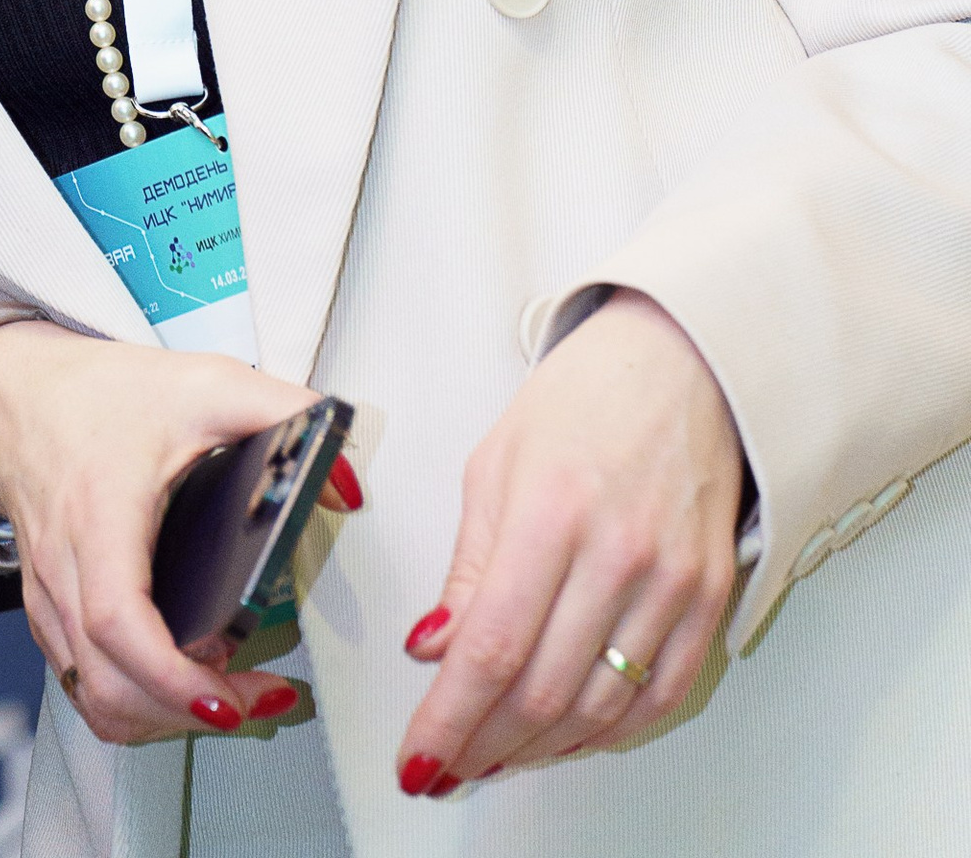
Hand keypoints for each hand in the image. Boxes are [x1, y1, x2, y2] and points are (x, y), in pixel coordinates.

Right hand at [0, 319, 347, 743]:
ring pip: (93, 696)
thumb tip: (347, 482)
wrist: (22, 389)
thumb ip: (285, 413)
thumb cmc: (103, 393)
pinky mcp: (48, 610)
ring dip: (160, 718)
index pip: (118, 622)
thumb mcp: (205, 383)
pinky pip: (82, 682)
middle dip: (186, 714)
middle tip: (259, 701)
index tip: (227, 697)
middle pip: (107, 682)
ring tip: (227, 700)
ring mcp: (49, 597)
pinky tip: (176, 685)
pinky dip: (131, 702)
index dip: (171, 676)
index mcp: (99, 515)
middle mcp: (65, 568)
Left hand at [398, 292, 742, 792]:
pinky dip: (609, 734)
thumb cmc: (583, 400)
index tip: (419, 760)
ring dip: (539, 750)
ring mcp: (672, 581)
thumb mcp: (495, 463)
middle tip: (449, 765)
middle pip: (542, 692)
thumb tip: (434, 649)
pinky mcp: (710, 597)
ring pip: (599, 708)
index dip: (449, 720)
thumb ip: (467, 566)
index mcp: (550, 511)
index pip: (491, 648)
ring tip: (497, 756)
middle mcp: (617, 553)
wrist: (683, 364)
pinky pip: (661, 697)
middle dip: (484, 745)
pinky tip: (569, 737)